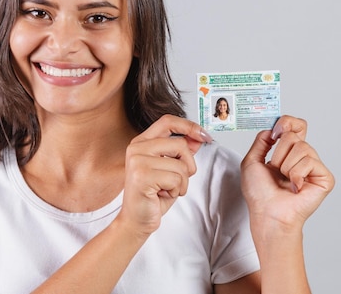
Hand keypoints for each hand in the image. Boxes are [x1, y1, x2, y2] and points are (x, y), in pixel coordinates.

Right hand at [117, 115, 211, 236]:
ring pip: (181, 165)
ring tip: (166, 189)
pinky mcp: (142, 176)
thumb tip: (198, 137)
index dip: (189, 125)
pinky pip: (176, 179)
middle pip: (180, 144)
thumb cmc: (152, 196)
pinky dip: (176, 191)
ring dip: (181, 183)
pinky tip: (162, 195)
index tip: (204, 135)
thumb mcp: (170, 170)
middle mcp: (137, 148)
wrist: (136, 220)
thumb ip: (181, 152)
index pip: (168, 121)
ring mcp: (138, 161)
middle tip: (177, 180)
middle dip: (188, 165)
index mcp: (141, 142)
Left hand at [240, 115, 334, 231]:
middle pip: (294, 135)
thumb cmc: (259, 193)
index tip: (276, 131)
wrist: (268, 212)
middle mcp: (303, 157)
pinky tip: (295, 187)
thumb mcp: (252, 161)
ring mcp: (314, 167)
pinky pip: (310, 162)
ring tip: (285, 180)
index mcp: (288, 152)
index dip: (288, 123)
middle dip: (278, 153)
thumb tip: (271, 128)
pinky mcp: (324, 178)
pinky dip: (297, 174)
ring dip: (285, 166)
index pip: (296, 126)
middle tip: (276, 169)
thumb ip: (261, 141)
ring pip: (301, 147)